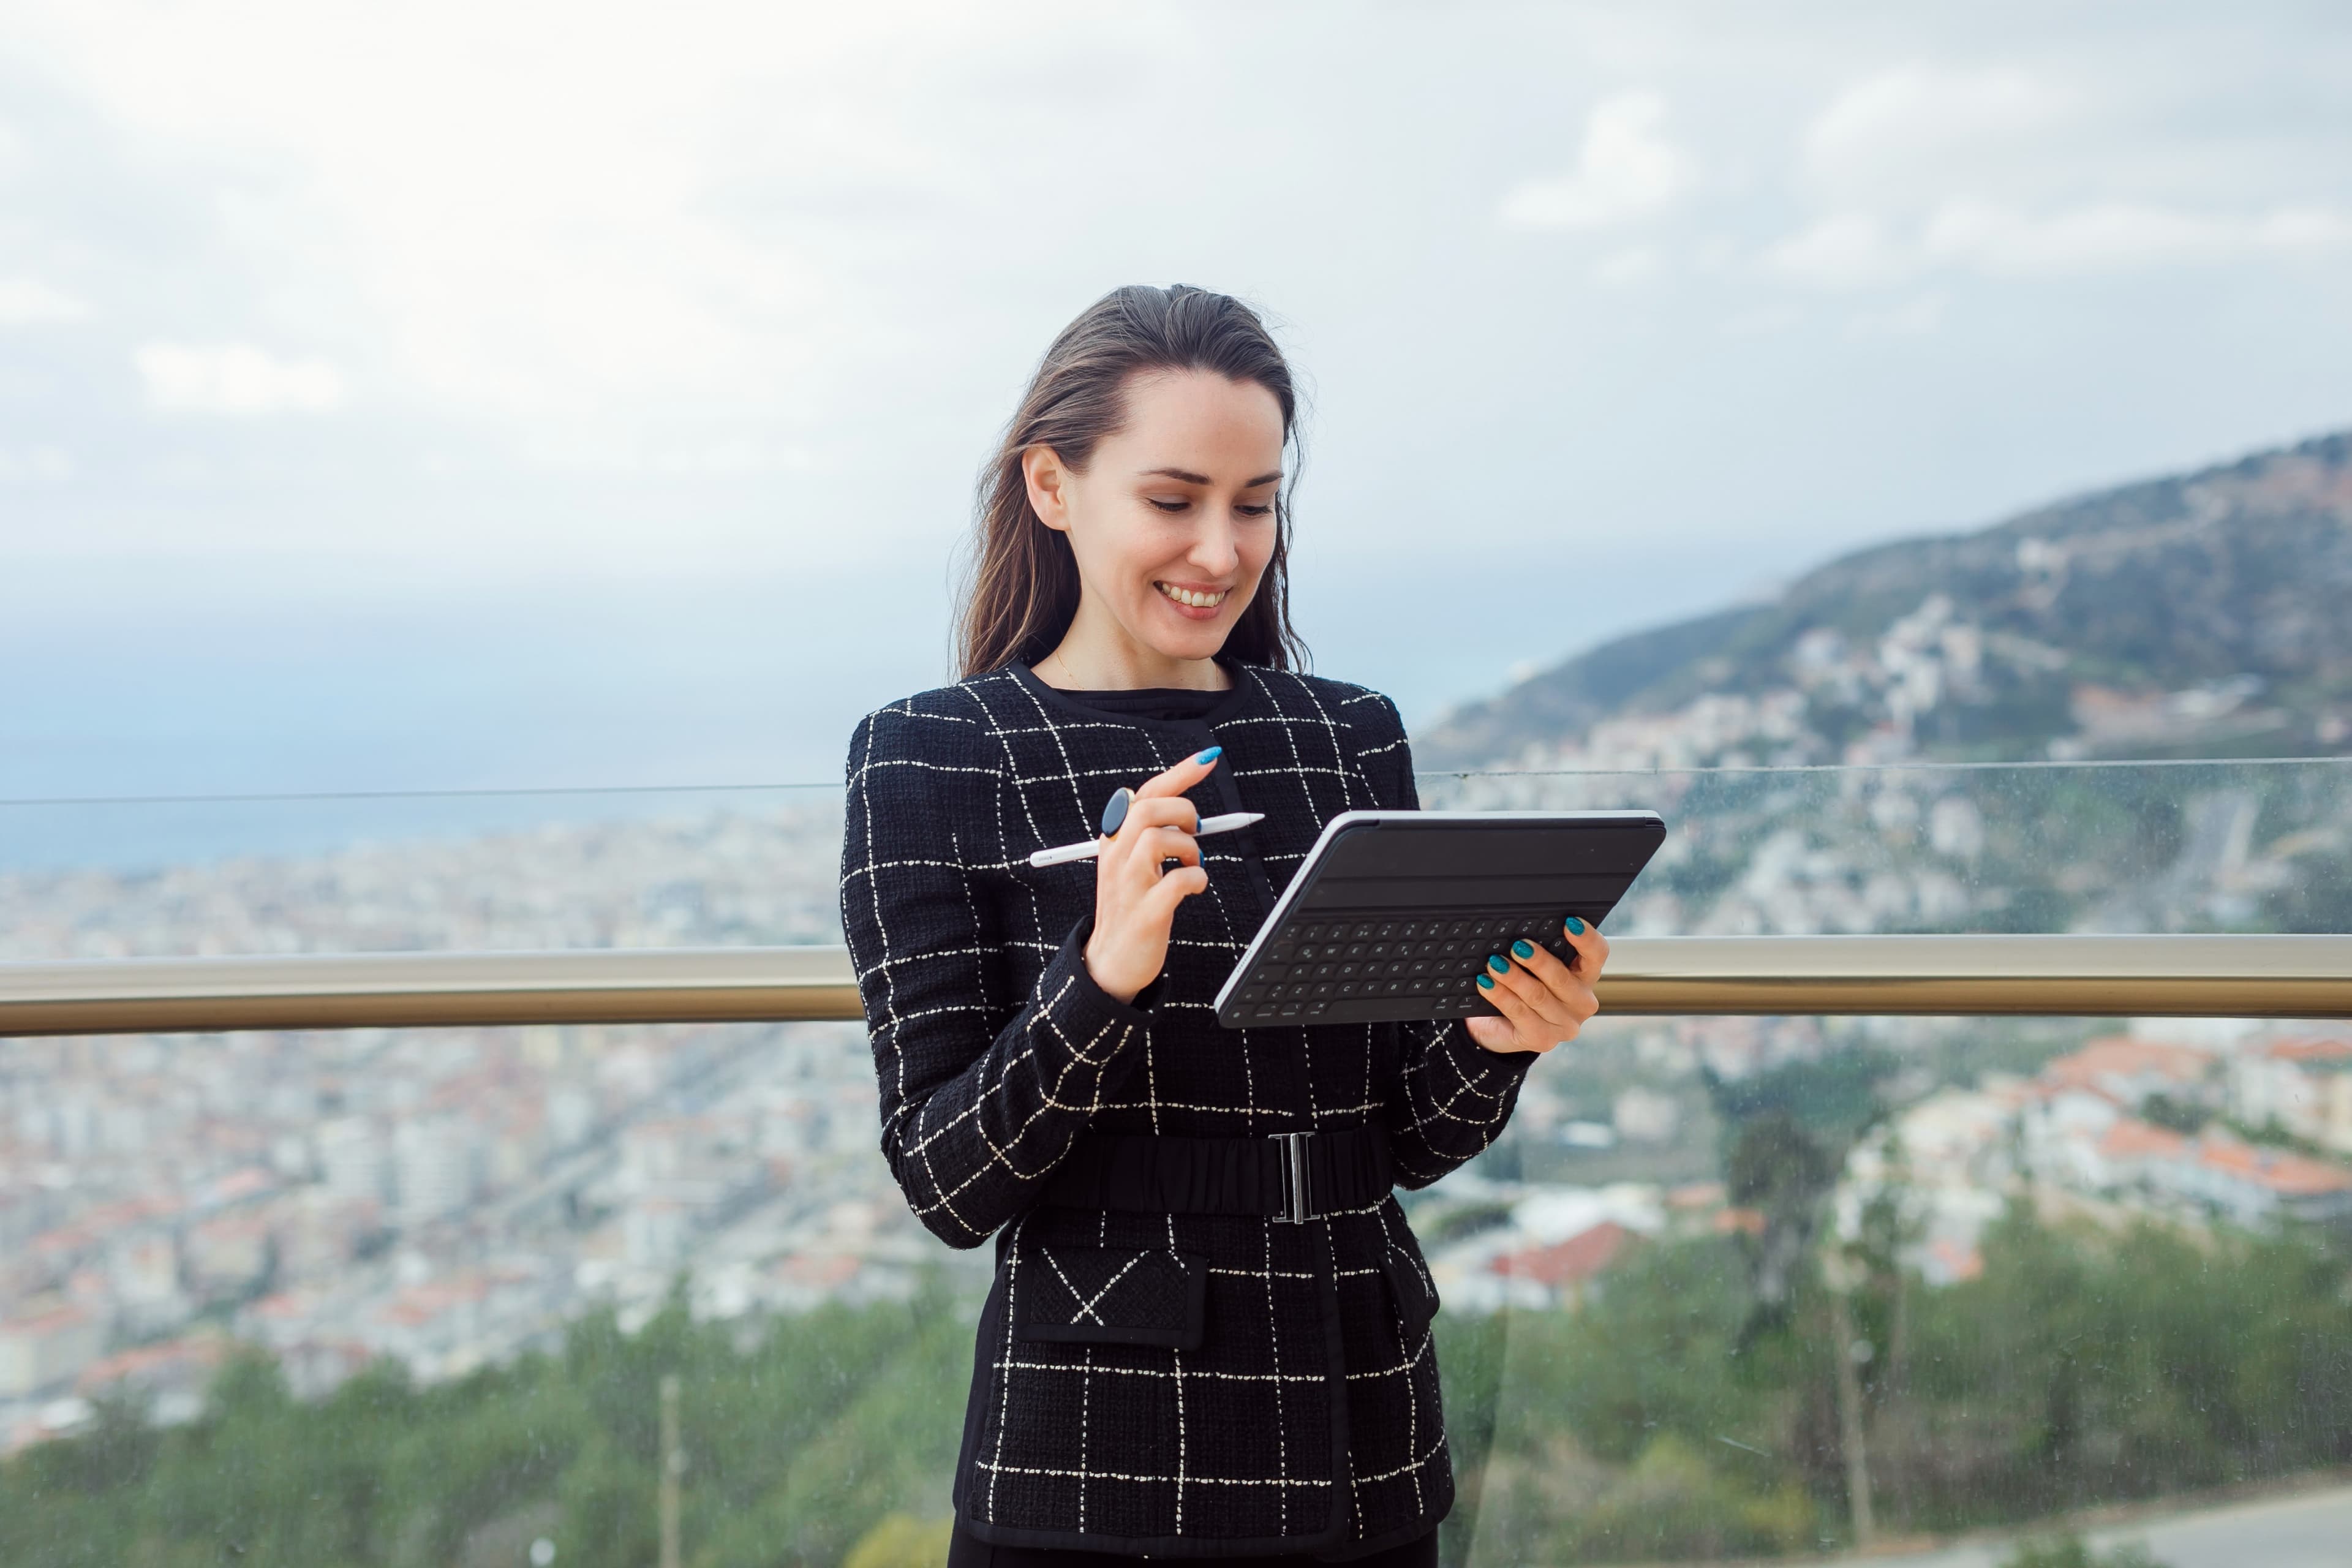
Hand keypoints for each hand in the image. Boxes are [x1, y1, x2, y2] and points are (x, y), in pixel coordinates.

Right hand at [1082, 748, 1221, 1002]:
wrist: (1109, 962)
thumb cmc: (1129, 905)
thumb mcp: (1129, 863)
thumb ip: (1148, 834)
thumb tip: (1185, 810)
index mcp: (1113, 840)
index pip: (1145, 794)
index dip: (1180, 773)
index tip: (1210, 759)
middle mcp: (1115, 857)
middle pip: (1149, 810)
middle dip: (1184, 813)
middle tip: (1196, 833)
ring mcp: (1128, 885)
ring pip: (1159, 838)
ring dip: (1189, 847)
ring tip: (1193, 862)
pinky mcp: (1146, 913)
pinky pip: (1177, 881)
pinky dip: (1197, 878)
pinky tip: (1196, 886)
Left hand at [1464, 917, 1608, 1055]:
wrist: (1500, 1027)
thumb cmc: (1523, 987)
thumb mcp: (1533, 967)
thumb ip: (1538, 950)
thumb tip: (1521, 934)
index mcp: (1586, 976)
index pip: (1596, 954)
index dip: (1586, 938)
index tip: (1569, 922)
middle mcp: (1582, 1002)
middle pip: (1562, 978)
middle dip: (1538, 961)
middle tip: (1517, 946)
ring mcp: (1565, 1025)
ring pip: (1538, 996)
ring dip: (1513, 977)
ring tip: (1494, 963)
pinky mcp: (1543, 1040)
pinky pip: (1519, 1013)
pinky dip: (1501, 996)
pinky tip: (1486, 983)